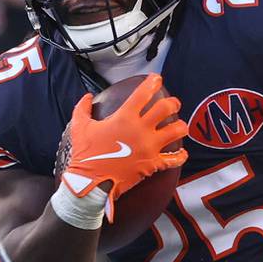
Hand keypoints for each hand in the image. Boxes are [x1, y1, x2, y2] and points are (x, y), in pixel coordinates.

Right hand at [65, 73, 186, 202]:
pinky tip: (182, 153)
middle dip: (173, 103)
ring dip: (181, 126)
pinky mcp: (152, 165)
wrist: (91, 182)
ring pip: (176, 131)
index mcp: (125, 117)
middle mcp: (141, 130)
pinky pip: (173, 159)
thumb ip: (83, 108)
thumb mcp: (79, 127)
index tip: (156, 79)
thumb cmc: (85, 155)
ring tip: (180, 126)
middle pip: (166, 108)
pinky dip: (180, 156)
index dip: (152, 82)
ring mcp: (149, 147)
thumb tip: (87, 97)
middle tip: (173, 103)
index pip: (144, 93)